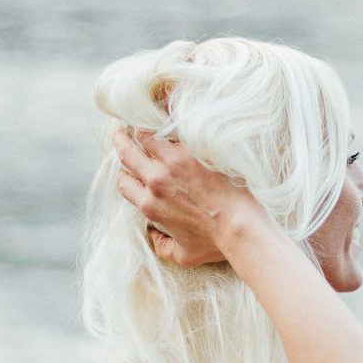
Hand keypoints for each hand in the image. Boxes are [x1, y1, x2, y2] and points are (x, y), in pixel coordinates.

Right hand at [113, 128, 257, 267]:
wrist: (242, 226)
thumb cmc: (217, 243)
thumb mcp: (184, 255)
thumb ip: (163, 248)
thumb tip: (152, 237)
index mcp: (151, 206)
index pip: (124, 183)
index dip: (125, 175)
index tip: (131, 169)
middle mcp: (156, 181)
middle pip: (126, 154)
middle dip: (121, 142)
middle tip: (121, 133)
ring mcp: (174, 162)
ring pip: (144, 134)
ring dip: (140, 127)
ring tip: (141, 116)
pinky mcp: (194, 148)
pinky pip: (171, 125)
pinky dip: (165, 117)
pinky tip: (165, 107)